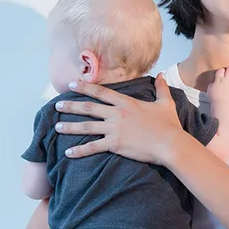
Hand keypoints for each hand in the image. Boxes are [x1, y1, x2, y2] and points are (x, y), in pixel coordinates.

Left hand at [54, 74, 183, 163]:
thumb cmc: (169, 125)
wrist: (171, 143)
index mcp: (126, 102)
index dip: (85, 87)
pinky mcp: (115, 144)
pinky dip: (80, 150)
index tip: (72, 84)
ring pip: (87, 127)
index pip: (101, 92)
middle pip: (88, 108)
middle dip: (71, 106)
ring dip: (70, 127)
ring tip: (57, 127)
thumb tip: (162, 75)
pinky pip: (93, 147)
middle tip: (57, 105)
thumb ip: (161, 88)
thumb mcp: (165, 103)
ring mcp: (115, 129)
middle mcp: (117, 114)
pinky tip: (68, 153)